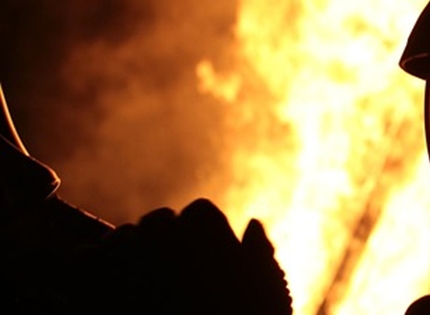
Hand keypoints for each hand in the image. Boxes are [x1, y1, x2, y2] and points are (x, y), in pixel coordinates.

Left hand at [89, 198, 291, 313]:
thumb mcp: (269, 294)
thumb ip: (260, 255)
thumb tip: (252, 223)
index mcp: (210, 236)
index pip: (200, 212)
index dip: (200, 234)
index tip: (201, 258)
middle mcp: (167, 238)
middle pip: (158, 221)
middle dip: (161, 241)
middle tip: (167, 275)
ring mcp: (127, 261)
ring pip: (120, 237)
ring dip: (126, 251)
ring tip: (136, 281)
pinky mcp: (95, 288)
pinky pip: (83, 259)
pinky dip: (90, 268)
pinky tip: (104, 288)